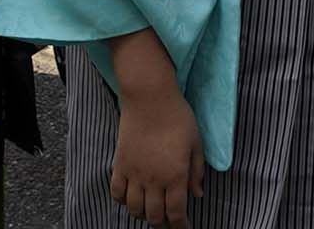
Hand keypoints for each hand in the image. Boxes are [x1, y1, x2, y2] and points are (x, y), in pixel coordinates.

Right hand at [110, 83, 204, 227]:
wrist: (149, 97)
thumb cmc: (177, 117)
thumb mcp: (196, 144)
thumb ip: (197, 172)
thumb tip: (197, 195)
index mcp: (175, 176)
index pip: (176, 214)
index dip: (180, 227)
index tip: (184, 228)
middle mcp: (153, 179)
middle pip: (154, 216)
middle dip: (163, 225)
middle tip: (168, 222)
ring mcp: (134, 173)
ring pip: (135, 209)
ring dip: (143, 215)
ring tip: (150, 211)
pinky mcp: (120, 163)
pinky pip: (116, 192)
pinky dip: (122, 201)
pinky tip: (130, 198)